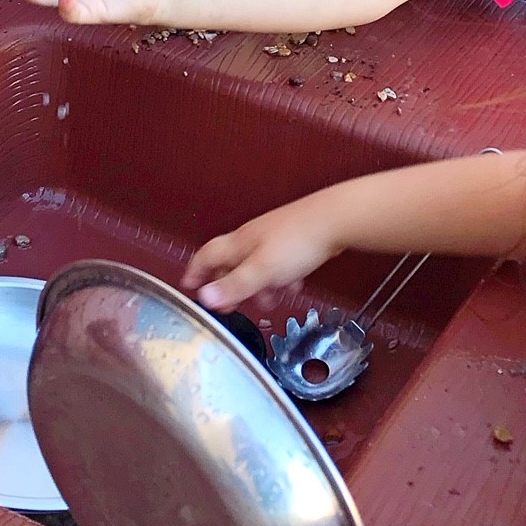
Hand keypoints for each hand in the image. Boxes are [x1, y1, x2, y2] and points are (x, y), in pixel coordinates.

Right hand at [182, 197, 340, 309]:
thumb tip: (203, 297)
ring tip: (267, 304)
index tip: (189, 286)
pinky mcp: (294, 240)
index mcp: (238, 244)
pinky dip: (281, 277)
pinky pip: (280, 262)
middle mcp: (252, 238)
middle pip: (231, 262)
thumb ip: (234, 285)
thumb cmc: (297, 243)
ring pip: (257, 265)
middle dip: (229, 284)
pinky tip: (292, 286)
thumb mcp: (261, 270)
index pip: (207, 255)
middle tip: (230, 306)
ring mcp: (273, 237)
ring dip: (258, 285)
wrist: (335, 219)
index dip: (196, 271)